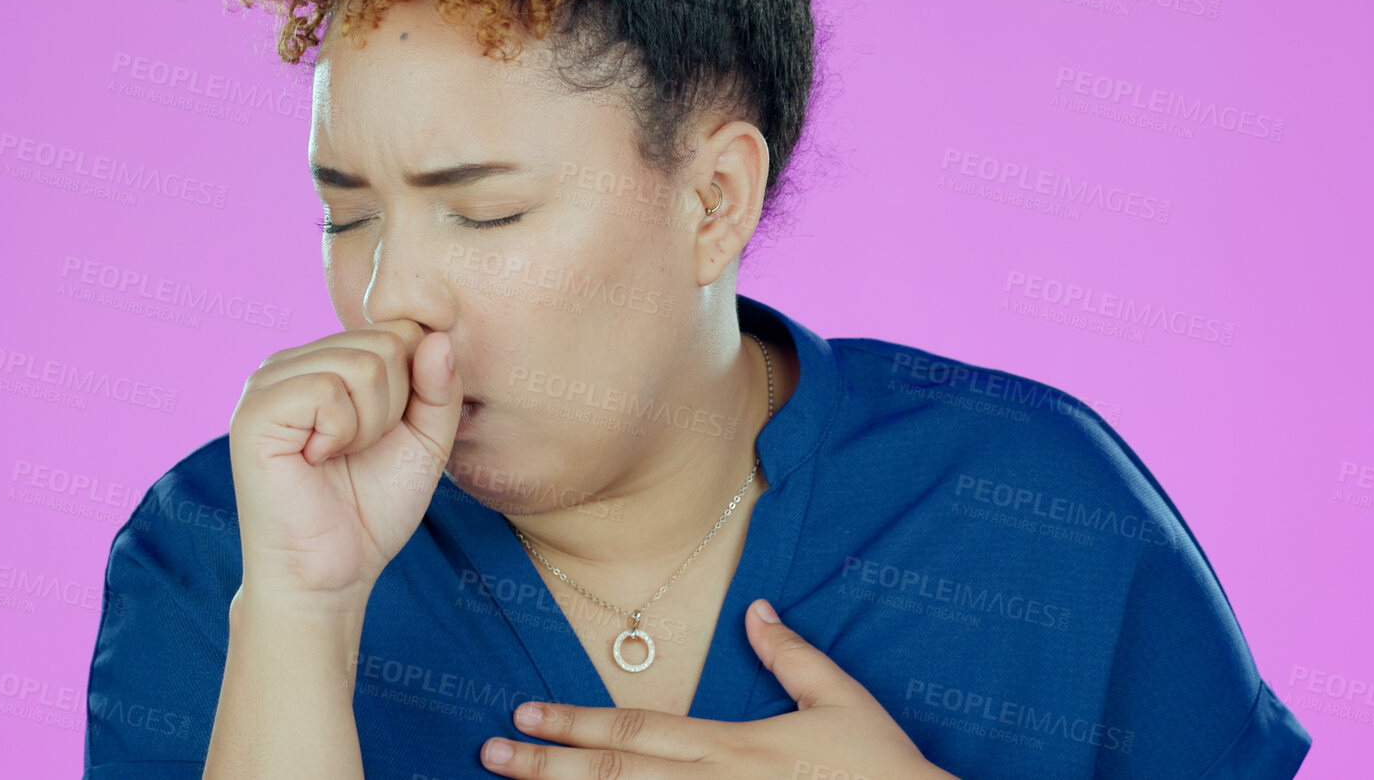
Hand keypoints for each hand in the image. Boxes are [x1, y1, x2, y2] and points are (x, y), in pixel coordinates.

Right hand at [227, 319, 463, 602]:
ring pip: (363, 364)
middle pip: (386, 343)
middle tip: (358, 450)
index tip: (388, 433)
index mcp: (327, 360)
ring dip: (369, 425)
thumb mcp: (426, 440)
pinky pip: (327, 391)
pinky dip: (341, 434)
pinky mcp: (254, 410)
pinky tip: (316, 459)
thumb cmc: (374, 507)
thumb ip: (439, 387)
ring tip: (338, 455)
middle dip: (394, 408)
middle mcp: (293, 360)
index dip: (417, 385)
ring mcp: (268, 381)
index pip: (399, 328)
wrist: (332, 572)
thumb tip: (438, 336)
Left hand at [478, 598, 959, 779]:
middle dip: (547, 766)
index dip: (578, 721)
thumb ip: (794, 657)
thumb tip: (756, 610)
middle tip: (490, 753)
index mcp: (736, 745)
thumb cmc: (883, 768)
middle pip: (616, 776)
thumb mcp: (843, 702)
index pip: (639, 731)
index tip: (526, 712)